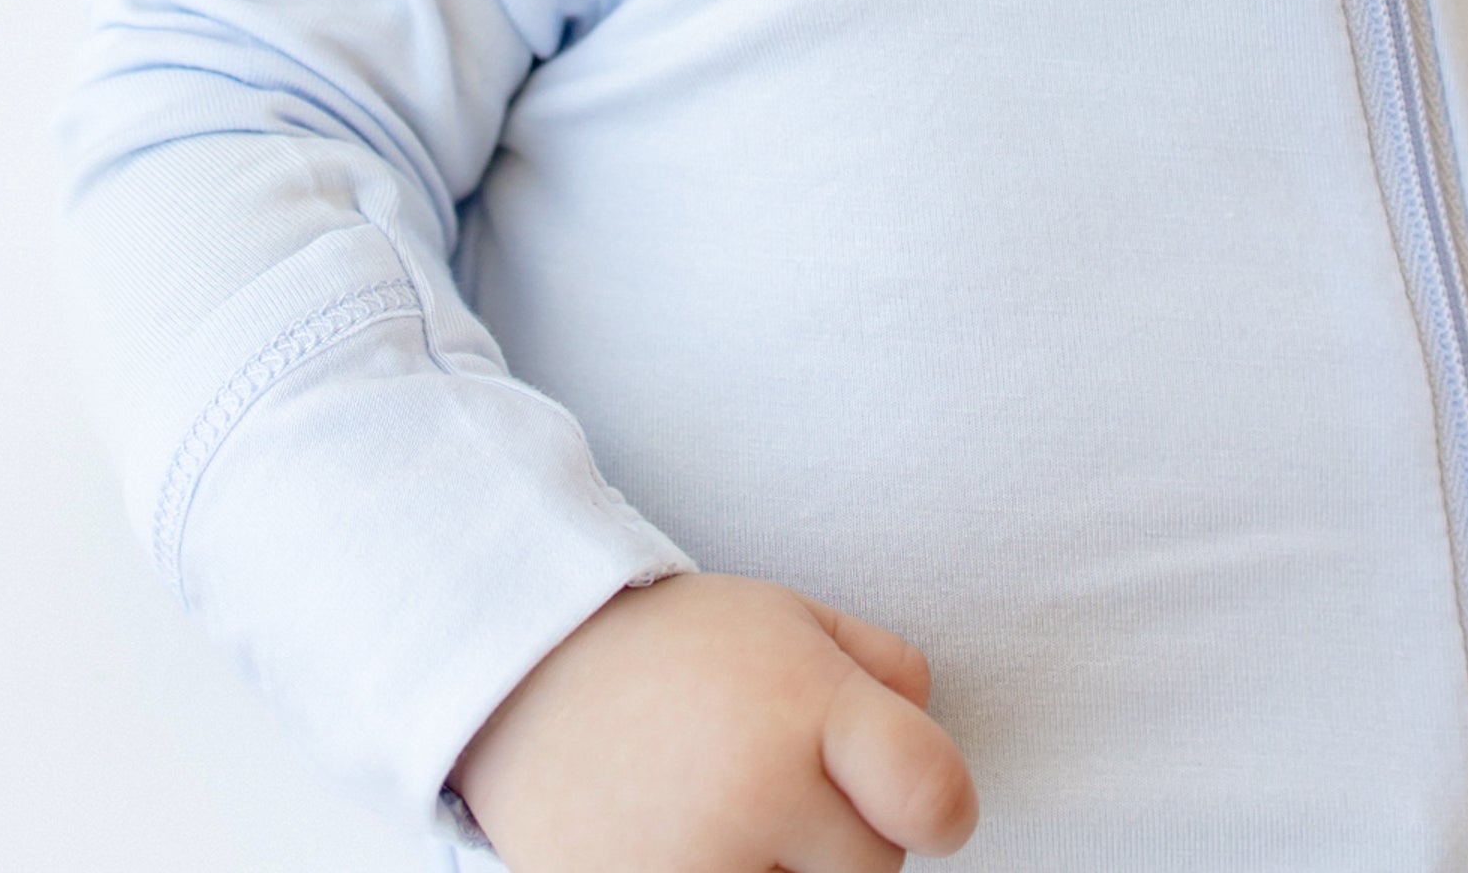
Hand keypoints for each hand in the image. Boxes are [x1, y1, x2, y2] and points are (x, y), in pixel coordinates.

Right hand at [451, 571, 978, 872]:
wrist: (524, 676)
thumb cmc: (680, 649)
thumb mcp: (793, 620)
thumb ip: (890, 677)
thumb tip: (943, 781)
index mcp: (800, 710)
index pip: (932, 798)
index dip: (943, 806)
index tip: (923, 803)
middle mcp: (751, 799)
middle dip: (847, 839)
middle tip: (781, 785)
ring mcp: (688, 872)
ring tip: (726, 816)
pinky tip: (687, 844)